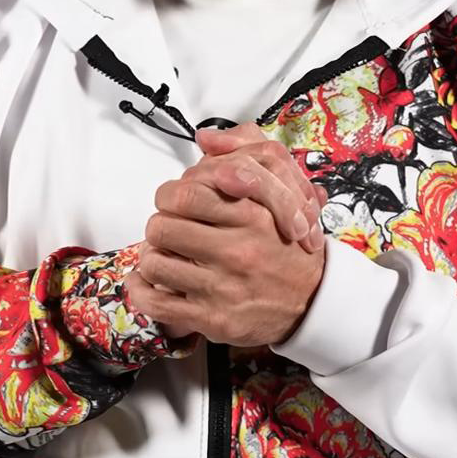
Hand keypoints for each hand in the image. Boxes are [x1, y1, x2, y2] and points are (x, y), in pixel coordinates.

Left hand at [126, 126, 327, 346]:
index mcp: (253, 215)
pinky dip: (142, 290)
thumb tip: (206, 138)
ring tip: (165, 256)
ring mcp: (225, 287)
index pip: (186, 194)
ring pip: (154, 262)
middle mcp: (239, 250)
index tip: (177, 202)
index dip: (171, 195)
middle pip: (162, 226)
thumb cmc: (287, 245)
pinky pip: (155, 302)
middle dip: (160, 225)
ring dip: (152, 258)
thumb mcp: (279, 191)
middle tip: (170, 229)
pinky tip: (148, 283)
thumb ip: (246, 154)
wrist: (314, 301)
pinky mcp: (213, 319)